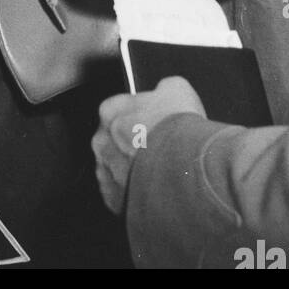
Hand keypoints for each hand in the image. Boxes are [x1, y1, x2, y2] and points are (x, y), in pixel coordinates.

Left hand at [92, 77, 206, 214]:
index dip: (141, 117)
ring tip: (160, 174)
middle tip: (159, 151)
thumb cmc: (179, 129)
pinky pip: (122, 195)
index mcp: (110, 111)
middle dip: (133, 145)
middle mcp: (101, 141)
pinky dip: (136, 194)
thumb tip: (164, 90)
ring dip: (133, 171)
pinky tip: (156, 190)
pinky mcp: (114, 200)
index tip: (154, 125)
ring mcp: (105, 172)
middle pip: (115, 140)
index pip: (120, 110)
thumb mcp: (177, 89)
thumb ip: (163, 87)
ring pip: (117, 169)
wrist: (187, 170)